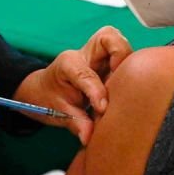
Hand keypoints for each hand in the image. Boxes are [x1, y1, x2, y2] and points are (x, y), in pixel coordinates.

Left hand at [14, 26, 132, 144]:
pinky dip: (129, 67)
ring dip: (127, 59)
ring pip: (118, 42)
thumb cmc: (48, 99)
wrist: (43, 90)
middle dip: (120, 53)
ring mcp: (98, 56)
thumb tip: (89, 137)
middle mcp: (85, 54)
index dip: (96, 91)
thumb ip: (75, 122)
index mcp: (68, 64)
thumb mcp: (58, 112)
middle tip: (124, 80)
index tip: (102, 108)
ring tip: (128, 83)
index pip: (86, 73)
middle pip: (107, 37)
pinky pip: (123, 56)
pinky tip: (129, 86)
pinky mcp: (108, 62)